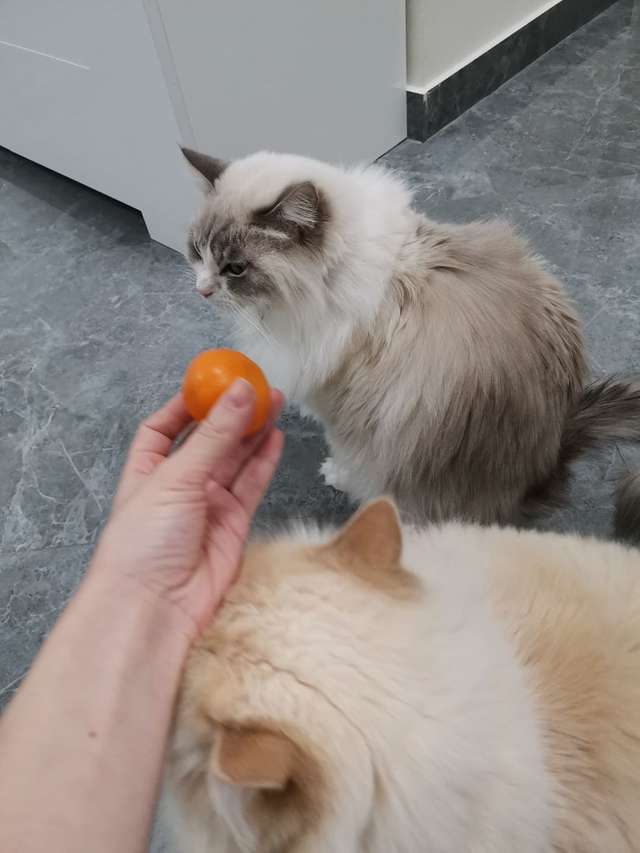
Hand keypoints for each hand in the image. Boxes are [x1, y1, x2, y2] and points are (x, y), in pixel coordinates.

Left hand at [91, 380, 283, 638]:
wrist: (156, 607)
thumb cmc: (144, 543)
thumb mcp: (176, 477)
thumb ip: (215, 435)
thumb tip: (240, 390)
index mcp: (147, 469)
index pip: (165, 427)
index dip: (188, 404)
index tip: (213, 380)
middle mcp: (178, 484)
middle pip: (209, 439)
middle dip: (232, 413)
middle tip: (258, 386)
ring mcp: (207, 504)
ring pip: (235, 459)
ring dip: (253, 431)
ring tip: (274, 402)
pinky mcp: (233, 523)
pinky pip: (251, 484)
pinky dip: (264, 460)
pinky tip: (274, 436)